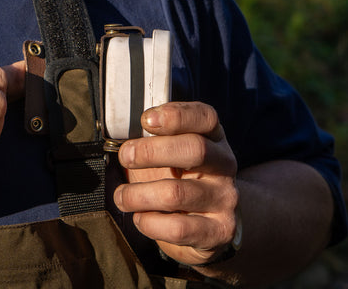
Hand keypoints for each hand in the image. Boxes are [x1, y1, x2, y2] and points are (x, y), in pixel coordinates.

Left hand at [113, 102, 238, 264]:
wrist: (210, 226)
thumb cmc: (180, 181)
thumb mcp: (171, 155)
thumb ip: (154, 140)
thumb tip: (121, 135)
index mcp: (213, 138)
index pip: (205, 117)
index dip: (176, 115)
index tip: (146, 120)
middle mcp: (224, 165)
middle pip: (195, 150)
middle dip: (152, 152)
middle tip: (126, 156)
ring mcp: (225, 199)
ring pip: (176, 193)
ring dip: (138, 194)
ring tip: (122, 196)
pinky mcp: (219, 231)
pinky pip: (177, 228)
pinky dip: (149, 222)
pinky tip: (140, 217)